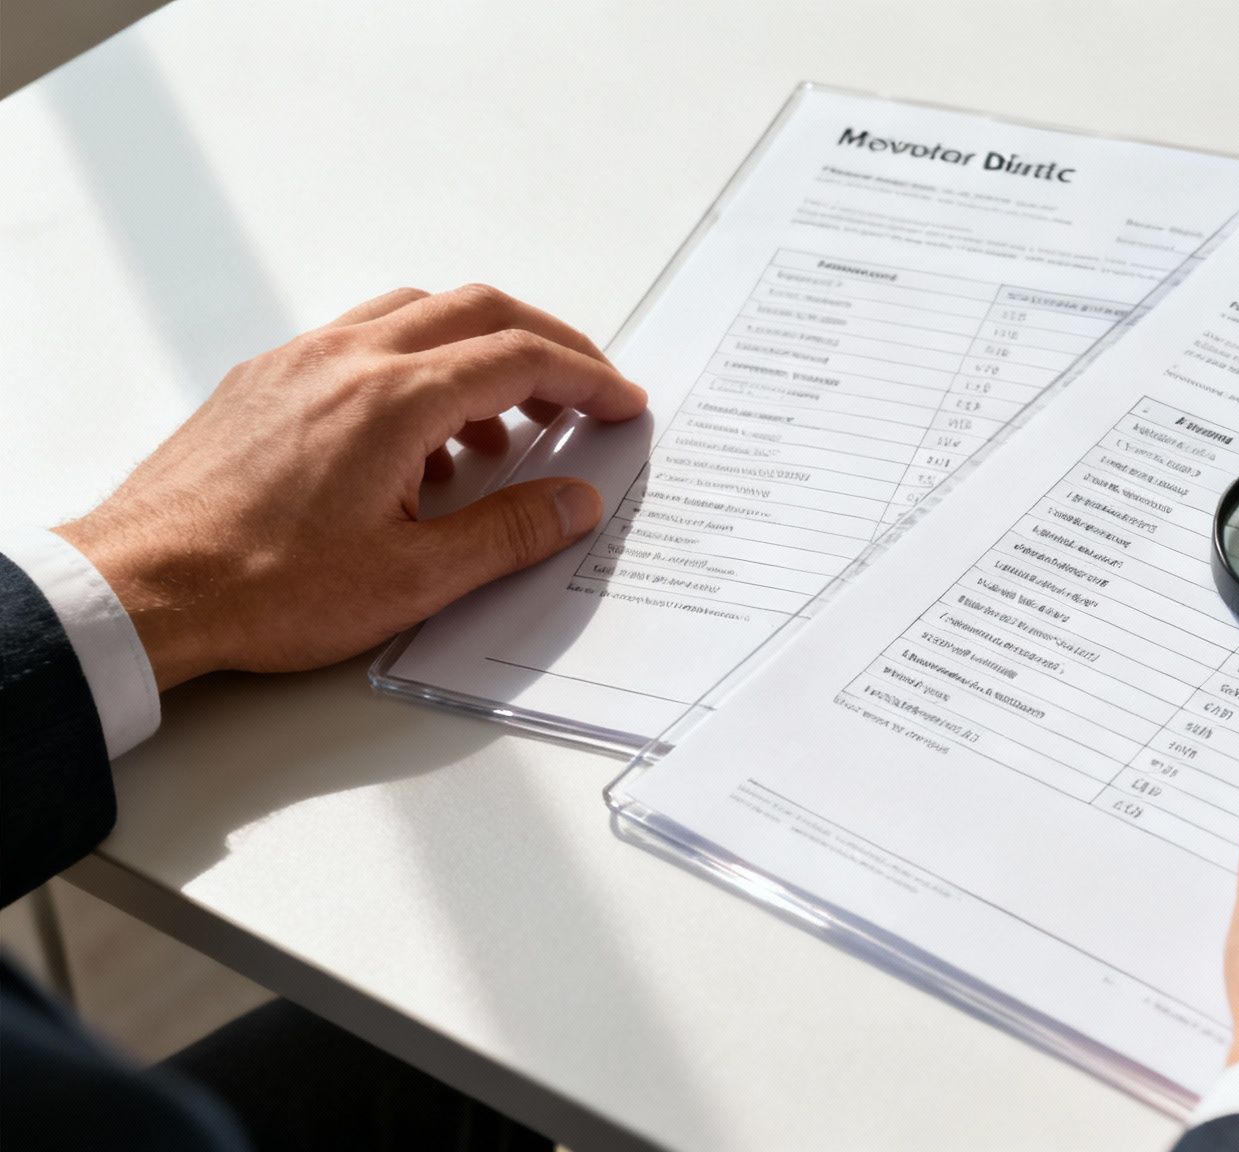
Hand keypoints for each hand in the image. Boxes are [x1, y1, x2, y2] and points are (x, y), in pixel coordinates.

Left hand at [55, 285, 647, 690]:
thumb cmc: (262, 587)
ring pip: (417, 314)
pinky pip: (363, 341)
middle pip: (477, 310)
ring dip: (479, 350)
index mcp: (394, 400)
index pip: (519, 359)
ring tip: (506, 426)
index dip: (586, 378)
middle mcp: (349, 359)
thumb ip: (509, 532)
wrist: (144, 586)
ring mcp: (301, 361)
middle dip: (548, 343)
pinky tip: (419, 443)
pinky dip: (418, 365)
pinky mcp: (266, 379)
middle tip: (588, 388)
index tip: (623, 403)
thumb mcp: (413, 578)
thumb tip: (574, 501)